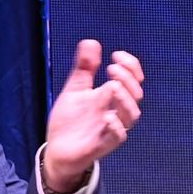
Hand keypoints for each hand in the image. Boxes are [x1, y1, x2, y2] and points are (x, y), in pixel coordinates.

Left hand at [40, 39, 143, 193]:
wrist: (56, 151)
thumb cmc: (70, 122)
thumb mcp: (75, 90)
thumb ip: (84, 69)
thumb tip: (91, 42)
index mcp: (110, 97)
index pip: (132, 79)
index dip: (131, 66)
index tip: (116, 55)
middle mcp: (114, 111)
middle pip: (136, 95)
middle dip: (128, 79)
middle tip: (111, 68)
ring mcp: (110, 128)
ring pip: (131, 116)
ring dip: (125, 99)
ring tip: (111, 86)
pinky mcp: (102, 145)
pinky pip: (118, 137)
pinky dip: (116, 126)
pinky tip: (106, 117)